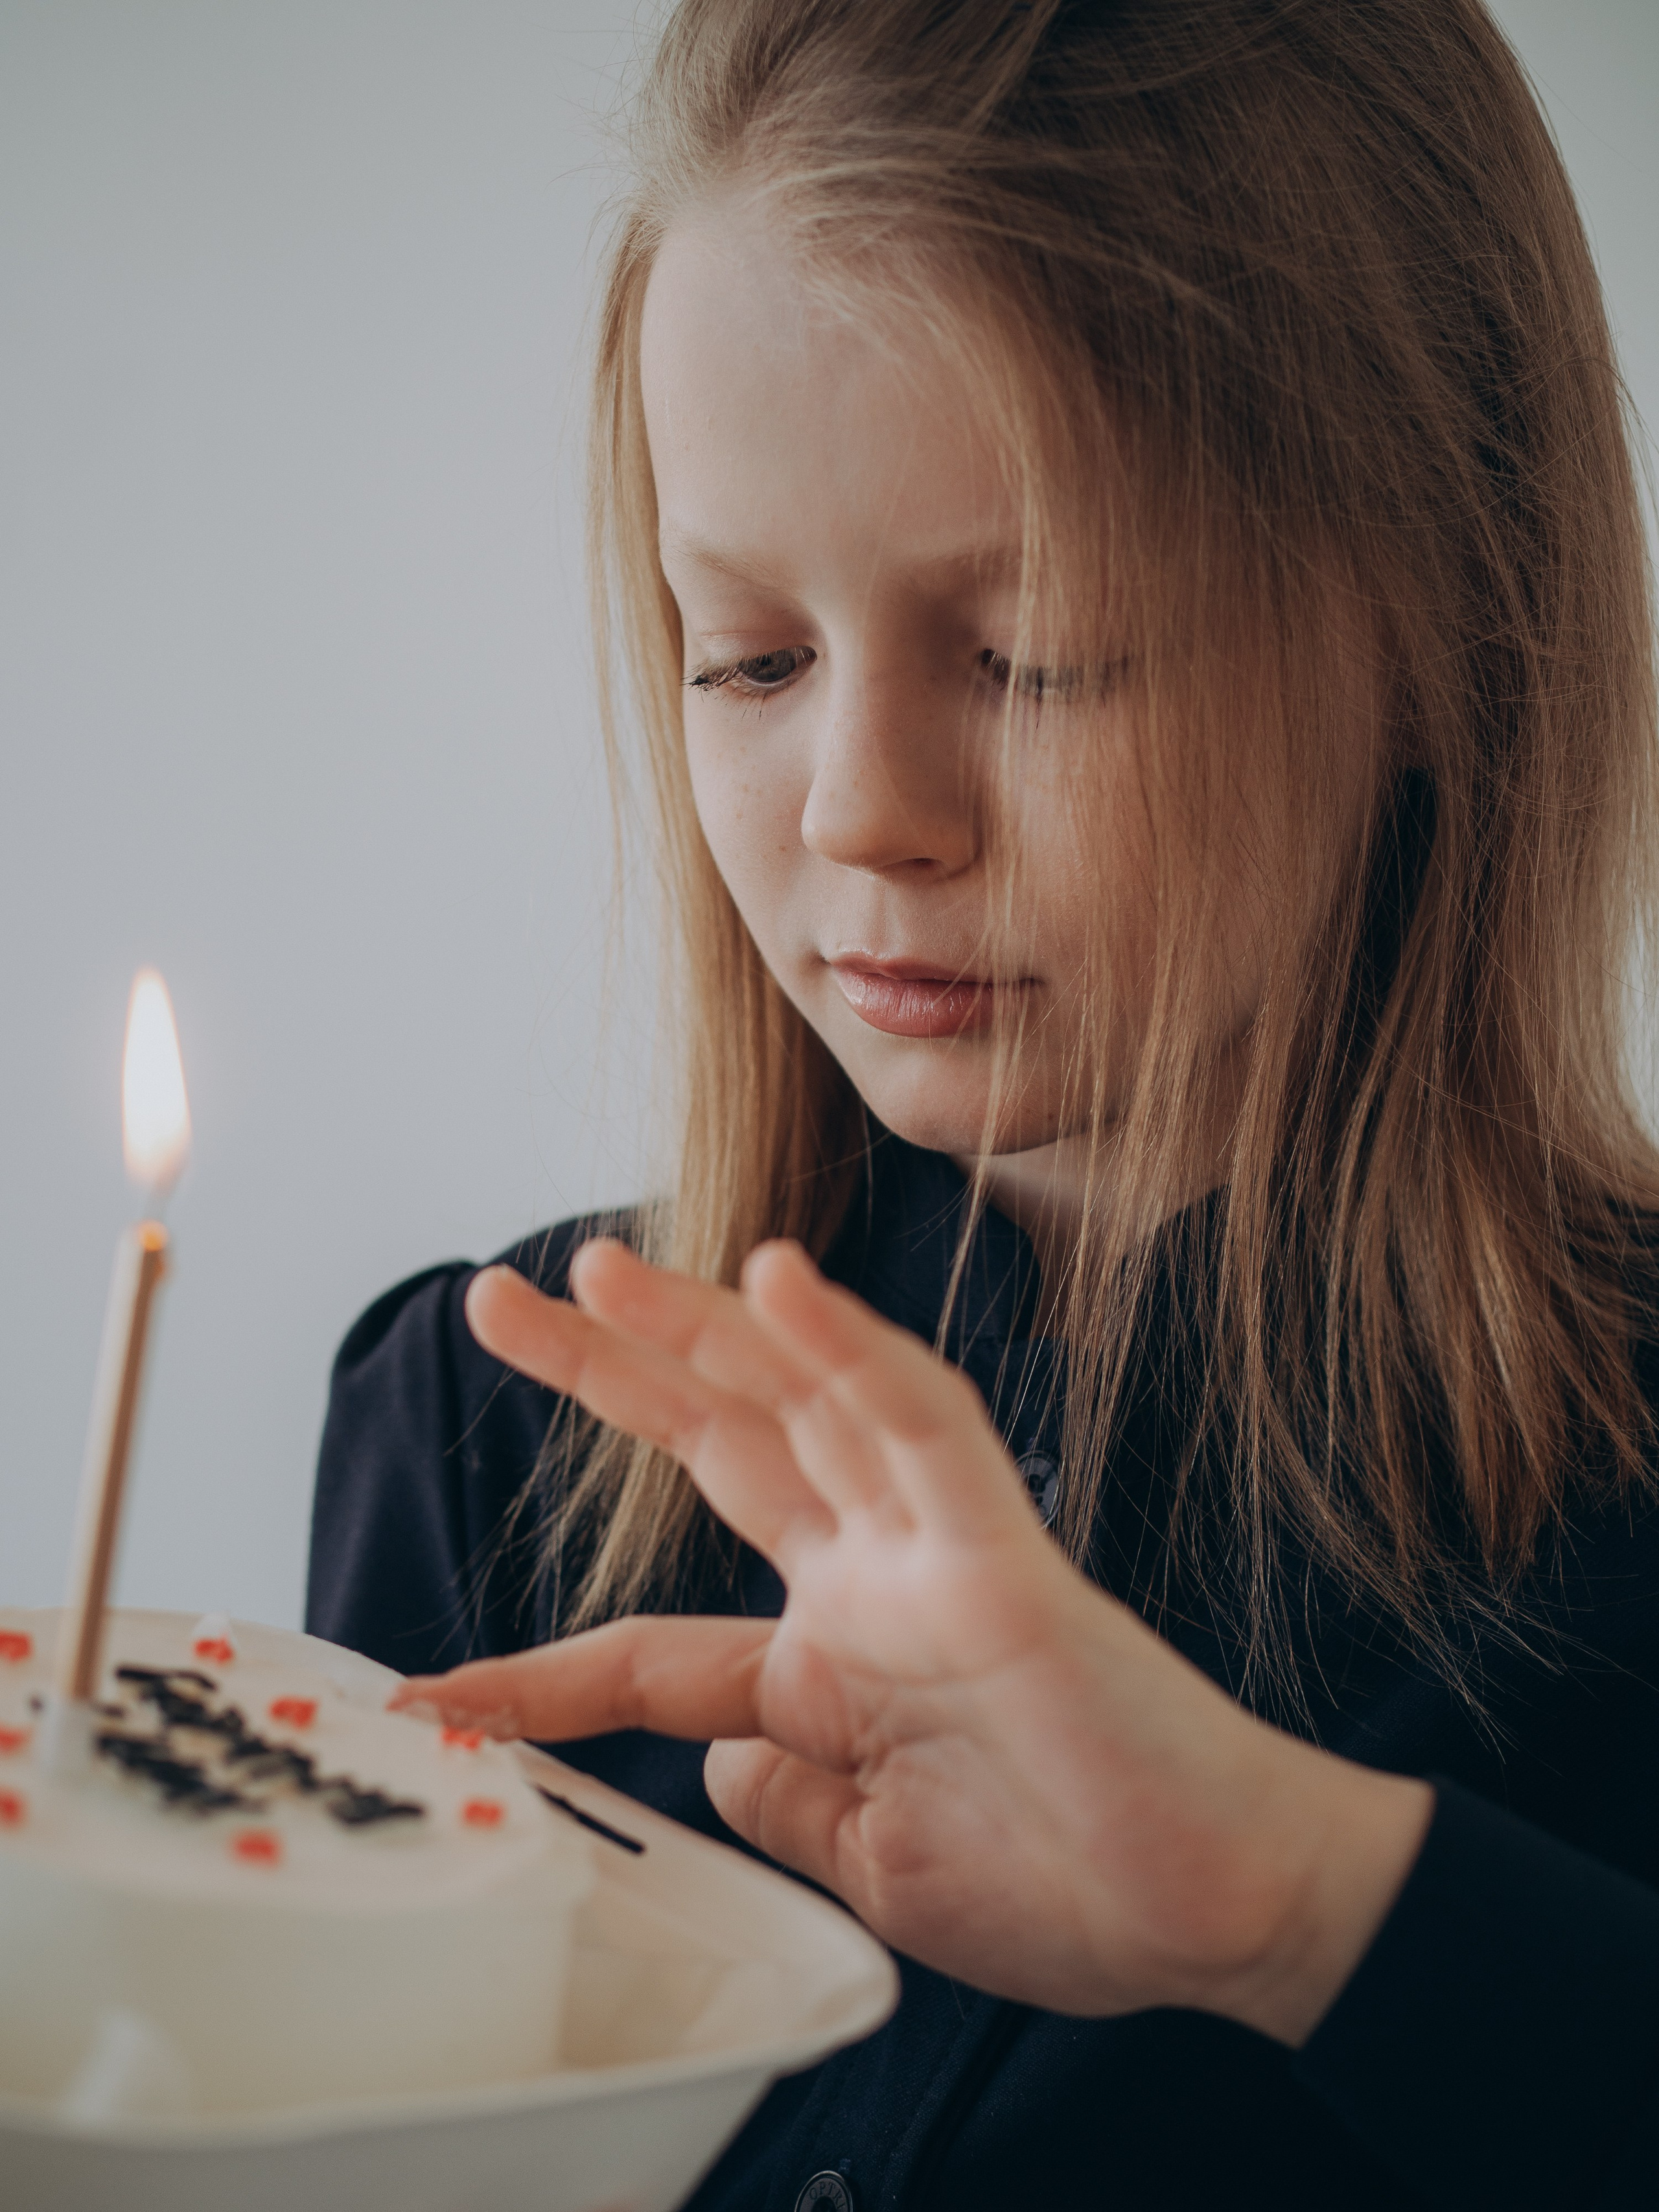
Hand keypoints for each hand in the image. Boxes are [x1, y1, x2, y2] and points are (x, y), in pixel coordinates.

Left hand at [391, 1239, 1430, 2043]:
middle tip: (499, 1300)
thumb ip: (782, 1797)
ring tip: (591, 1267)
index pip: (655, 1641)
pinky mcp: (1001, 1551)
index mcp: (830, 1661)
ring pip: (801, 1400)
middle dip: (607, 1368)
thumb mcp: (872, 1867)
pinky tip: (776, 1278)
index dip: (543, 1670)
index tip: (439, 1697)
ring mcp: (931, 1551)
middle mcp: (869, 1580)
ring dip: (699, 1323)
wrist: (1211, 1911)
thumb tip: (710, 1756)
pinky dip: (849, 1348)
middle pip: (717, 1440)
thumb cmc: (1066, 1888)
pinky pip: (920, 1423)